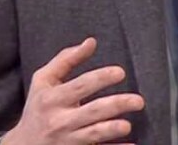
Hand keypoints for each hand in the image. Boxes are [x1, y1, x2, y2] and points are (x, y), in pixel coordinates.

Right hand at [1, 37, 144, 144]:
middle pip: (92, 111)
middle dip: (116, 105)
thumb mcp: (43, 80)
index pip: (80, 85)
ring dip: (112, 129)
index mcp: (52, 98)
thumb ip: (66, 59)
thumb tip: (91, 42)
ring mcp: (68, 140)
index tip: (120, 72)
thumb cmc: (38, 107)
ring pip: (93, 134)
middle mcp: (59, 120)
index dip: (101, 78)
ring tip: (128, 125)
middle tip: (138, 101)